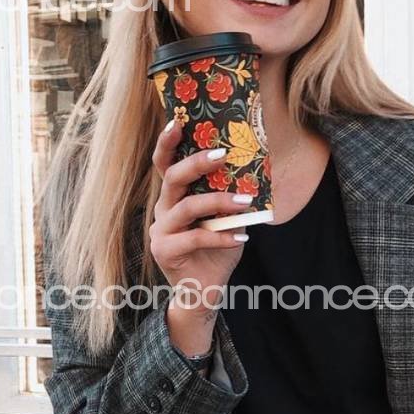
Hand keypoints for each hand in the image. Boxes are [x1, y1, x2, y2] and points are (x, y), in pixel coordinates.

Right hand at [150, 122, 252, 354]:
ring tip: (245, 201)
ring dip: (218, 201)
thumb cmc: (215, 252)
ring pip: (186, 207)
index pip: (164, 165)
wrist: (203, 292)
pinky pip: (196, 238)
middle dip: (197, 163)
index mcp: (173, 198)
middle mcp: (162, 210)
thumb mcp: (225, 220)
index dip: (168, 143)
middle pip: (172, 178)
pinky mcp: (166, 252)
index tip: (179, 121)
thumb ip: (229, 198)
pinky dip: (222, 236)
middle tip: (223, 154)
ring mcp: (160, 232)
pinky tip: (241, 236)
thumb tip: (254, 171)